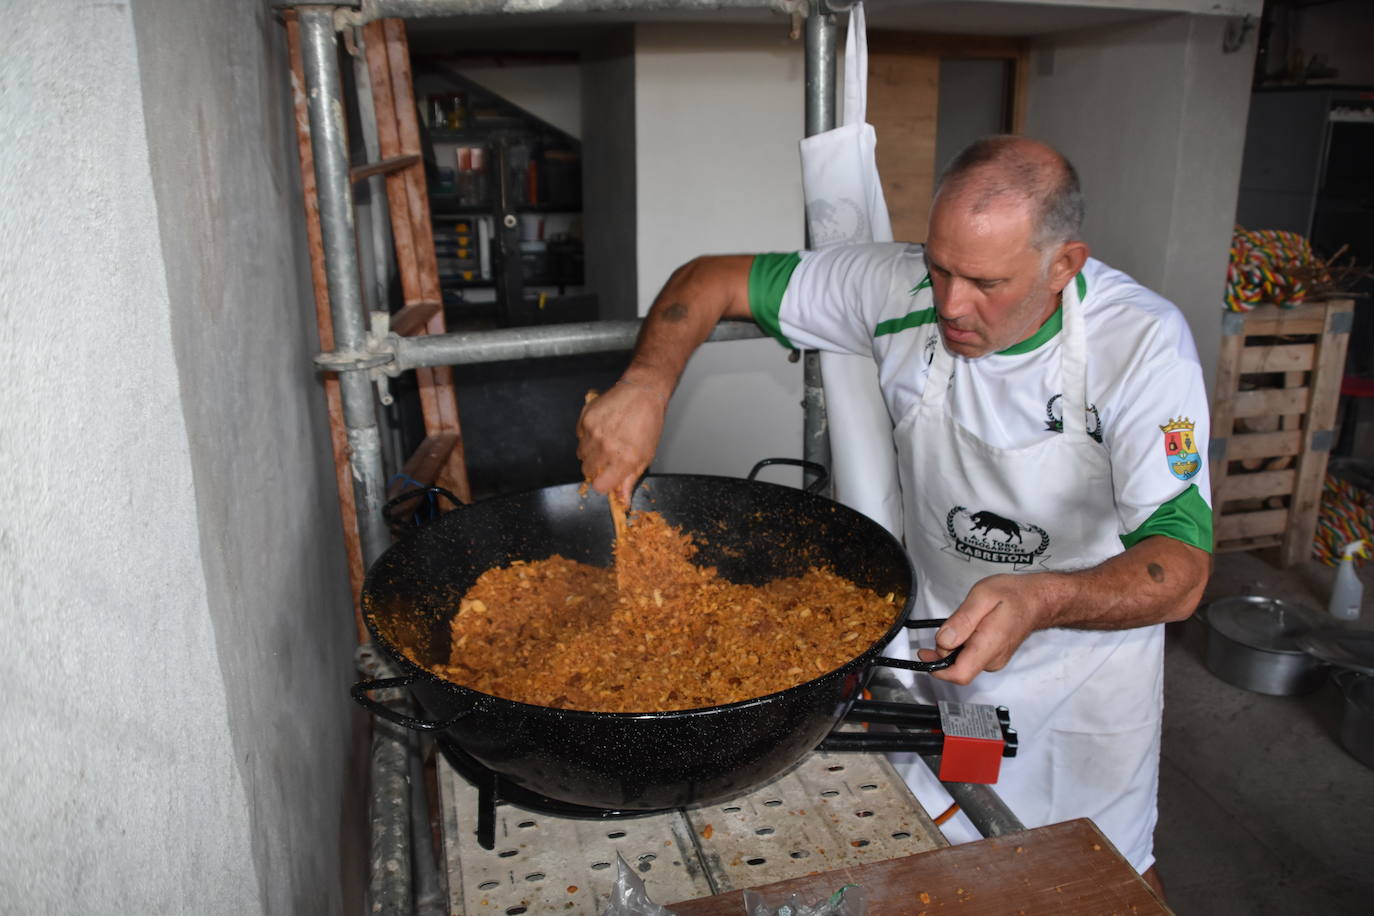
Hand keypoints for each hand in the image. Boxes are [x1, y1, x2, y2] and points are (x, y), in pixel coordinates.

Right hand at [576, 379, 668, 503]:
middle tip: (610, 455)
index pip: (600, 486)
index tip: (607, 477)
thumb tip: (621, 501)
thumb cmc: (648, 423)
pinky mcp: (586, 418)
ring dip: (591, 452)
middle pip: (588, 471)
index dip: (603, 483)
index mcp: (624, 459)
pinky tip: (602, 428)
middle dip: (597, 467)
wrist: (643, 392)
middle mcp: (607, 447)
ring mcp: (594, 432)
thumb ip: (629, 481)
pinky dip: (587, 436)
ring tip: (607, 440)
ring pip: (581, 455)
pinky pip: (579, 437)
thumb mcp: (645, 456)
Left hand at [917, 573, 1059, 684]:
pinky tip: (973, 627)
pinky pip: (970, 656)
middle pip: (956, 666)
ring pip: (962, 661)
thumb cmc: (1013, 595)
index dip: (937, 668)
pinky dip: (964, 643)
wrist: (1036, 600)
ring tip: (968, 621)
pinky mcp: (993, 657)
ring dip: (955, 644)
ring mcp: (994, 660)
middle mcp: (992, 659)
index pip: (959, 674)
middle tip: (954, 622)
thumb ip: (962, 620)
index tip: (925, 653)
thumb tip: (943, 641)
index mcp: (988, 646)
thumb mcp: (983, 596)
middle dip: (945, 648)